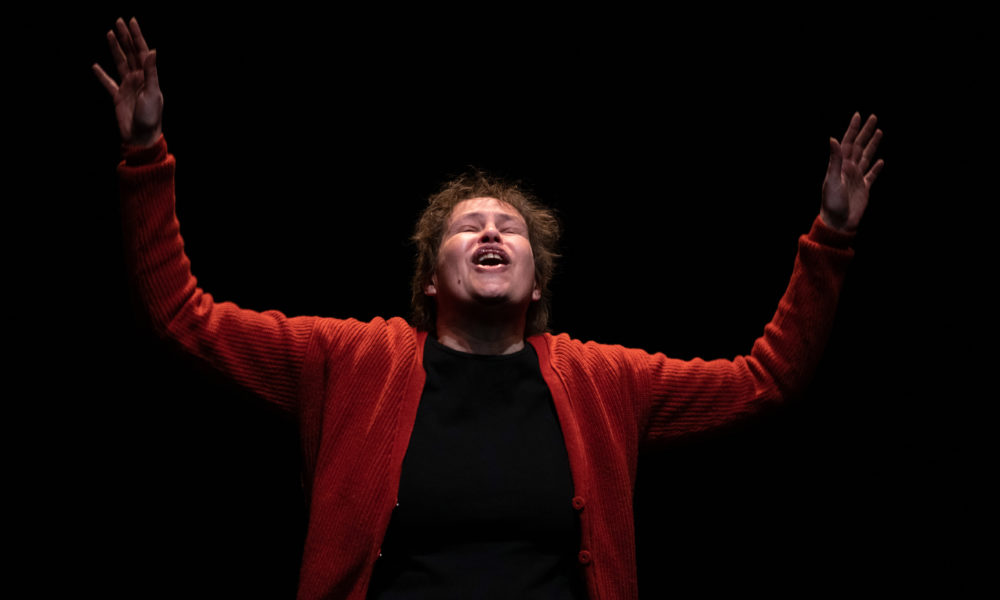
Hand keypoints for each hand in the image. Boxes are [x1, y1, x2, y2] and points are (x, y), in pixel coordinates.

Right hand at [92, 18, 162, 146]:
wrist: (141, 136)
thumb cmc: (150, 116)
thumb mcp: (152, 93)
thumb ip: (151, 72)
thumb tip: (152, 50)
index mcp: (148, 77)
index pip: (142, 52)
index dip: (137, 36)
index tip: (131, 21)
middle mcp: (138, 79)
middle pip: (130, 53)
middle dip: (125, 37)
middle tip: (118, 21)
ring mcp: (128, 87)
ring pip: (120, 63)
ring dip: (114, 49)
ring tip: (109, 34)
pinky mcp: (118, 96)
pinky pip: (108, 83)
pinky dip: (101, 75)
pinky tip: (95, 66)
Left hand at [821, 112, 883, 231]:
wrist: (838, 223)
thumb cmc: (832, 202)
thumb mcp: (831, 179)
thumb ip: (834, 159)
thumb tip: (833, 138)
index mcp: (841, 165)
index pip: (848, 142)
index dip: (853, 129)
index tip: (858, 115)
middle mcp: (849, 169)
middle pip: (860, 146)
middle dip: (866, 132)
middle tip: (873, 117)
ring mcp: (857, 178)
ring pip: (867, 157)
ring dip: (872, 145)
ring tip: (879, 132)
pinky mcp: (864, 189)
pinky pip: (872, 176)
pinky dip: (877, 168)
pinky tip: (881, 161)